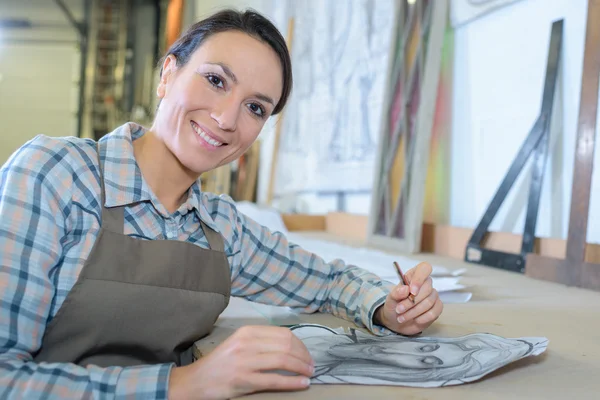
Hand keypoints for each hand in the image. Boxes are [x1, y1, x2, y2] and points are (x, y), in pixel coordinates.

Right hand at [168, 325, 313, 399]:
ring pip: (283, 361)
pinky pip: (275, 380)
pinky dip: (293, 382)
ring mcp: (245, 362)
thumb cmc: (221, 363)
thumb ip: (261, 341)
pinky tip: (303, 383)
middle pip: (286, 345)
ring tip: (310, 373)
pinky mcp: (244, 380)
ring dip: (302, 368)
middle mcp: (246, 343)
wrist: (197, 381)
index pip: (283, 334)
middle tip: (311, 365)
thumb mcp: (239, 343)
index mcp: (247, 332)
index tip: (306, 354)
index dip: (300, 344)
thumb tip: (290, 345)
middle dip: (303, 356)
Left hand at [375, 262, 442, 335]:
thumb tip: (405, 289)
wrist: (396, 321)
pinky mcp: (437, 308)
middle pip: (427, 288)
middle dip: (411, 302)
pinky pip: (434, 312)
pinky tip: (415, 320)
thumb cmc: (394, 305)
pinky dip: (423, 318)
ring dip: (414, 312)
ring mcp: (433, 296)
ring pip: (429, 302)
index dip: (419, 279)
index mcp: (414, 275)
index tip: (411, 291)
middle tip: (399, 309)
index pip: (424, 268)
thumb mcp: (390, 299)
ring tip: (402, 317)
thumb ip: (396, 293)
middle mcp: (426, 284)